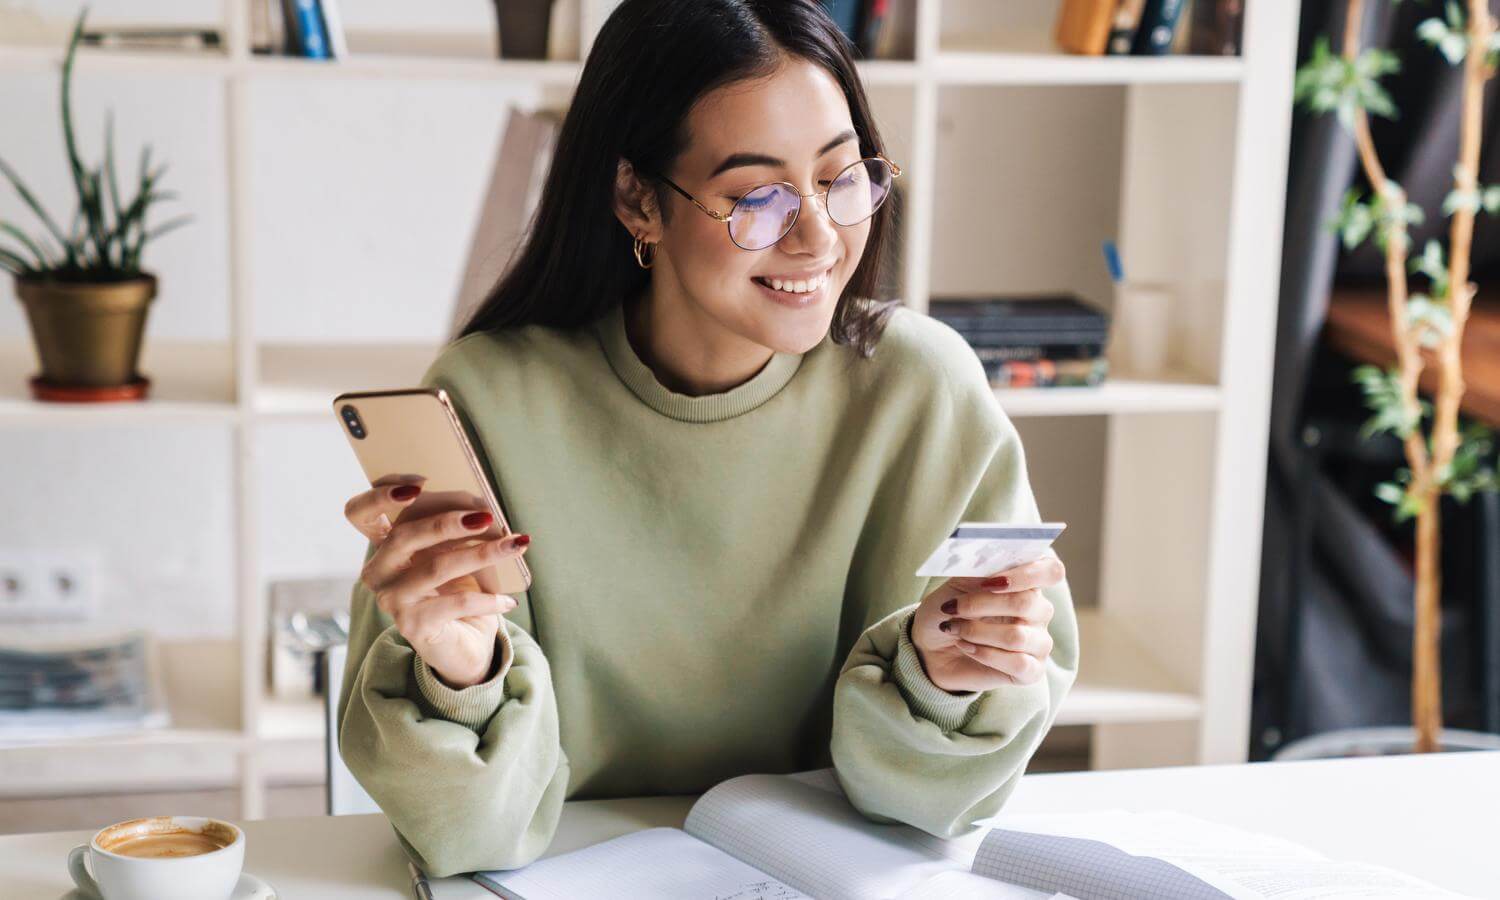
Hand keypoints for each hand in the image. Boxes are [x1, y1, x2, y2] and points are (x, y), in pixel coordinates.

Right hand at [344, 480, 530, 688]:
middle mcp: (378, 572)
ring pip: (436, 567)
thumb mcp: (454, 553)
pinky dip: (487, 599)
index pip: (359, 513)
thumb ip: (455, 529)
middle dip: (448, 521)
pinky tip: (508, 600)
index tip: (420, 483)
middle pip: (404, 535)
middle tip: (487, 515)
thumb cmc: (458, 590)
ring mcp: (391, 600)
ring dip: (481, 553)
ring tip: (515, 545)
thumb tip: (485, 509)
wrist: (464, 645)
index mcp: (384, 547)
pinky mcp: (412, 625)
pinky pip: (455, 603)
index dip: (380, 494)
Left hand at [910, 555, 1062, 692]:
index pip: (1051, 571)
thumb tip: (990, 561)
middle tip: (953, 607)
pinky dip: (984, 654)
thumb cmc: (948, 610)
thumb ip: (978, 571)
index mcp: (1027, 582)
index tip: (991, 580)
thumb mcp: (956, 584)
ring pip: (1017, 636)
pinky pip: (1017, 663)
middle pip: (1026, 603)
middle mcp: (1039, 611)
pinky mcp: (1032, 672)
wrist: (930, 648)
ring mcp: (1039, 643)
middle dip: (982, 604)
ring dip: (976, 632)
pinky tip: (966, 648)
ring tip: (954, 629)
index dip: (1026, 573)